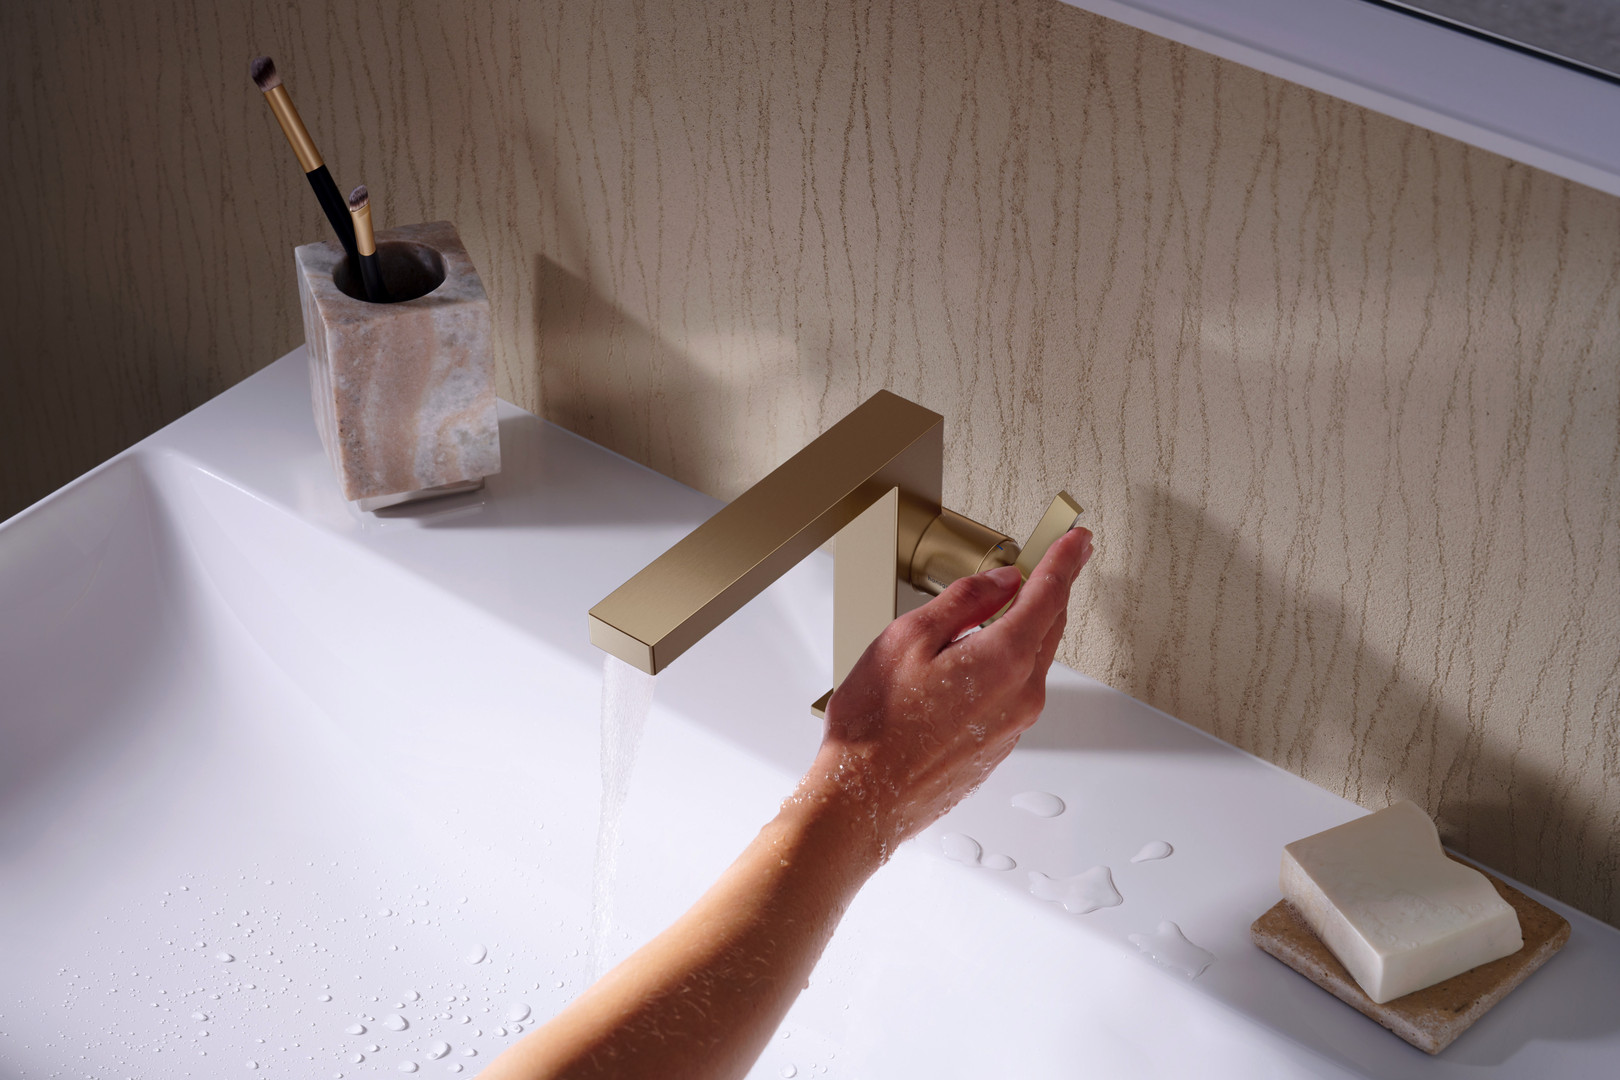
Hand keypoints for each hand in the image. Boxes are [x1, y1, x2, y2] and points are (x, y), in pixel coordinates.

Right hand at [799, 526, 1093, 862]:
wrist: (863, 802)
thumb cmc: (875, 726)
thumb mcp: (907, 638)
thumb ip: (963, 601)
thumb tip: (1001, 582)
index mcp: (1003, 660)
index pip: (1048, 594)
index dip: (1064, 559)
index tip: (1076, 540)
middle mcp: (1021, 695)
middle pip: (1049, 627)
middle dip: (1052, 589)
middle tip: (1051, 560)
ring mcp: (1014, 726)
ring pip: (1032, 660)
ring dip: (1024, 628)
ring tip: (996, 609)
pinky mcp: (999, 746)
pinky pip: (1015, 690)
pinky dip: (1007, 663)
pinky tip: (975, 659)